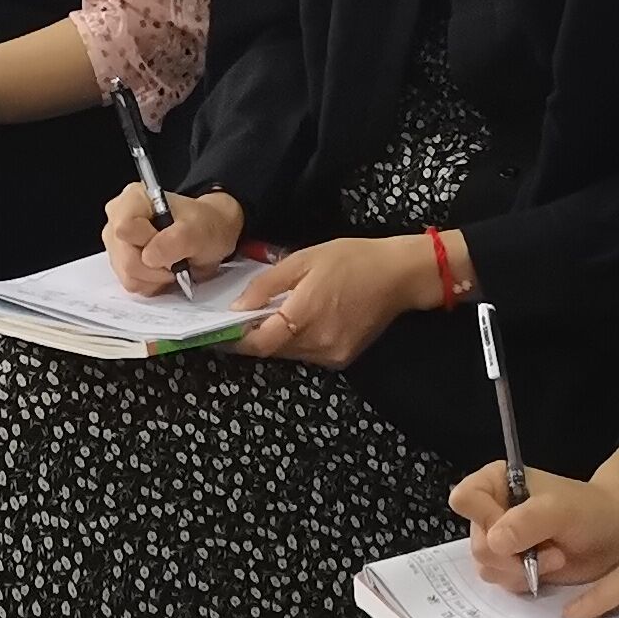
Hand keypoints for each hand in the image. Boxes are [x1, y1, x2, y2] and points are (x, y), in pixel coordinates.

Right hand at [101, 180, 243, 293]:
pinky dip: (152, 283)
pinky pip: (131, 284)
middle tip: (176, 260)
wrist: (208, 237)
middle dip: (155, 268)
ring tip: (171, 264)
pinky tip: (163, 271)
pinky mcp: (120, 262)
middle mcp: (118, 218)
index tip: (170, 244)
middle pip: (125, 258)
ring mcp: (116, 242)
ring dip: (155, 277)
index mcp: (133, 199)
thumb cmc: (203, 226)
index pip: (124, 228)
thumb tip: (149, 257)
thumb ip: (175, 241)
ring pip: (127, 275)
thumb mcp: (198, 230)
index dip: (147, 242)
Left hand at [240, 230, 449, 366]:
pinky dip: (298, 341)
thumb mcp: (302, 260)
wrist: (398, 275)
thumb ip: (267, 285)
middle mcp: (317, 343)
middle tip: (245, 317)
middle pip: (272, 351)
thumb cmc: (350, 259)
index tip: (220, 331)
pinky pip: (309, 354)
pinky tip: (303, 320)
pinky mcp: (343, 358)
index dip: (236, 340)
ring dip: (277, 339)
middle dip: (255, 337)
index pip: (258, 344)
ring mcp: (332, 354)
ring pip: (290, 354)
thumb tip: (237, 308)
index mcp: (304, 316)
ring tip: (275, 314)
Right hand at [450, 461, 618, 597]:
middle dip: (514, 555)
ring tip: (554, 559)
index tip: (516, 528)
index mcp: (494, 483)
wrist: (613, 534)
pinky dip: (524, 581)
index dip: (485, 519)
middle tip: (550, 551)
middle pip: (476, 542)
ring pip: (487, 567)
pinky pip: (501, 582)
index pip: (465, 500)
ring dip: (522, 570)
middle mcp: (490, 510)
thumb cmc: (588, 510)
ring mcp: (499, 540)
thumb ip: (527, 521)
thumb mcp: (560, 509)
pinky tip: (548, 571)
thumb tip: (494, 542)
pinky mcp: (510, 565)